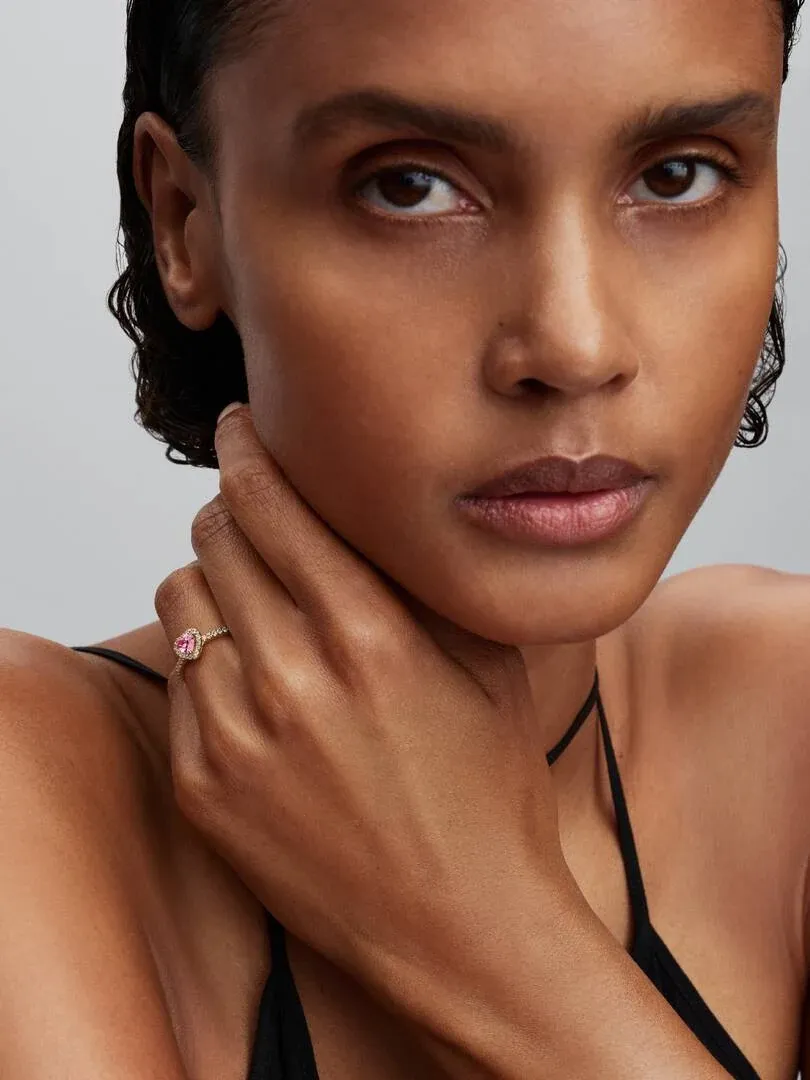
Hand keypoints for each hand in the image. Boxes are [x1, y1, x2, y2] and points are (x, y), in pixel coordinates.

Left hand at [154, 404, 571, 988]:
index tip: (240, 427)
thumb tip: (365, 508)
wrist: (463, 927)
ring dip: (214, 582)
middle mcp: (292, 679)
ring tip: (258, 606)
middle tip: (258, 517)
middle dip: (234, 510)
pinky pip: (177, 678)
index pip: (272, 502)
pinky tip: (256, 683)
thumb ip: (418, 580)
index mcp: (369, 636)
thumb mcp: (485, 664)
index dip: (247, 448)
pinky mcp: (204, 788)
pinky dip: (207, 659)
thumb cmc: (488, 793)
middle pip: (216, 535)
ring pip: (181, 598)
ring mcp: (237, 737)